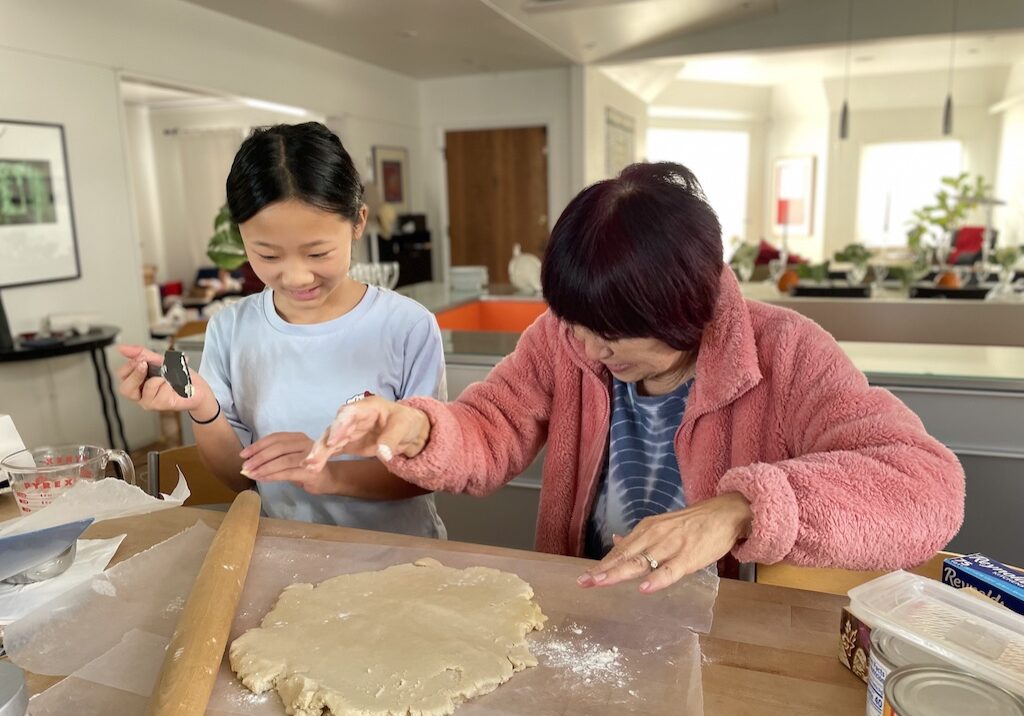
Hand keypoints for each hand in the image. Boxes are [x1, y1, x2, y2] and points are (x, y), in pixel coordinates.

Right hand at [116, 344, 211, 414]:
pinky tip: (175, 385)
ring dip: (161, 378)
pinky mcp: (161, 405)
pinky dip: (171, 383)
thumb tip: (122, 348)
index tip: (140, 359)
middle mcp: (141, 394)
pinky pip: (162, 391)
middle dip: (137, 374)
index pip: (122, 375)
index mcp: (137, 382)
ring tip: (169, 378)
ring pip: (147, 388)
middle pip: (125, 389)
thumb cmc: (179, 377)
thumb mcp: (160, 361)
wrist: (198, 388)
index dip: (129, 366)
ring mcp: (150, 402)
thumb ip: (141, 354)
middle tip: (146, 365)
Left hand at [240, 432, 340, 493]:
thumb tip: (250, 461)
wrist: (327, 479)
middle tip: (245, 466)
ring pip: (283, 460)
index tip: (243, 454)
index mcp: (298, 437)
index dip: (258, 445)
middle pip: (278, 448)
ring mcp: (310, 457)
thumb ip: (274, 455)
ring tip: (251, 474)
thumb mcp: (289, 457)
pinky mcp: (311, 472)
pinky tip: (262, 479)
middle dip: (259, 457)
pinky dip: (273, 476)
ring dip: (264, 468)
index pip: (275, 438)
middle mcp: (305, 444)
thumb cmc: (304, 467)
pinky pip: (288, 473)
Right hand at [303, 396, 430, 471]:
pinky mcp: (347, 443)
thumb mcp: (404, 428)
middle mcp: (352, 417)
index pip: (348, 413)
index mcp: (366, 407)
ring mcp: (348, 430)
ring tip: (309, 466)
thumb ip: (391, 439)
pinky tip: (312, 467)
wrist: (409, 432)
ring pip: (329, 440)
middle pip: (334, 428)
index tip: (332, 442)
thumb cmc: (406, 423)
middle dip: (323, 443)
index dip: (339, 426)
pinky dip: (323, 457)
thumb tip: (383, 454)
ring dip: (319, 453)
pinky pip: (332, 449)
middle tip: (313, 459)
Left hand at [577, 493, 752, 593]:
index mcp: (647, 530)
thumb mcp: (661, 526)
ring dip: (620, 573)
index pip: (621, 550)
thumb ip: (639, 538)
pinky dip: (657, 579)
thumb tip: (615, 541)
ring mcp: (671, 545)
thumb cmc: (693, 524)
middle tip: (584, 582)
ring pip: (642, 562)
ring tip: (601, 582)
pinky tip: (644, 588)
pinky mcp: (689, 556)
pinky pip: (671, 570)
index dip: (603, 564)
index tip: (585, 577)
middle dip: (604, 569)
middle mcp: (655, 535)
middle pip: (625, 556)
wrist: (725, 513)